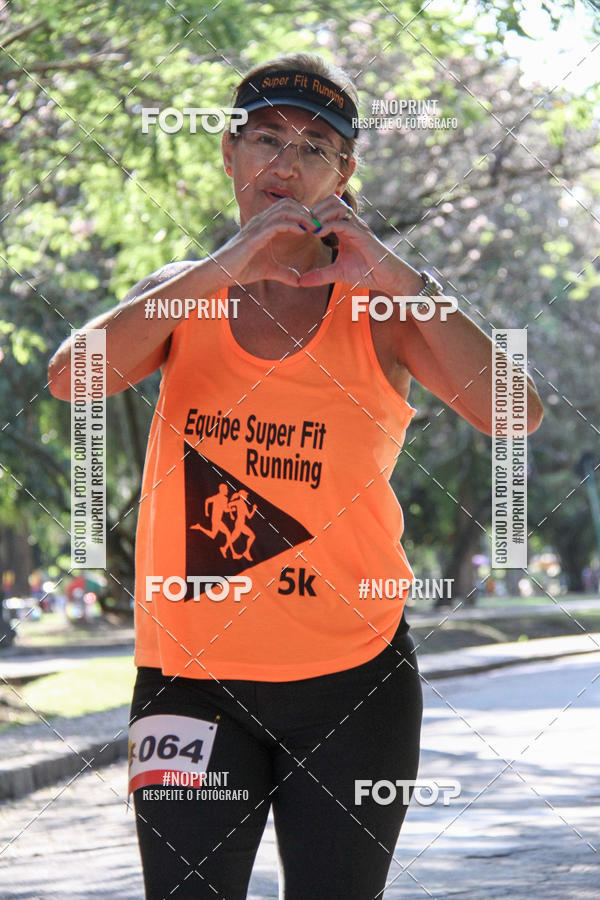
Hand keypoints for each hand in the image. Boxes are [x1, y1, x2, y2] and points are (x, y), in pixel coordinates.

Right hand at [211, 199, 320, 286]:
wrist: (219, 273)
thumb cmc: (239, 269)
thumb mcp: (267, 271)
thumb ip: (283, 273)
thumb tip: (298, 280)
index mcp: (263, 226)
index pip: (286, 208)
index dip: (302, 213)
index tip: (315, 225)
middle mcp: (260, 222)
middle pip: (287, 204)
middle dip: (305, 212)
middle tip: (318, 224)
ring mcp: (256, 227)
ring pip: (283, 211)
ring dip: (301, 217)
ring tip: (314, 227)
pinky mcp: (254, 237)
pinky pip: (276, 224)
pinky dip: (291, 225)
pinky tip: (301, 232)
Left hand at [297, 196, 420, 292]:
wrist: (388, 278)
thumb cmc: (367, 272)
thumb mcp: (337, 273)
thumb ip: (319, 275)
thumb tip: (300, 282)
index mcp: (346, 228)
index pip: (328, 207)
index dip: (313, 213)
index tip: (301, 226)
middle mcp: (352, 223)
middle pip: (332, 200)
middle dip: (315, 209)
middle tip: (305, 225)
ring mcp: (358, 227)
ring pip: (337, 206)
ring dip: (321, 214)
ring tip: (312, 229)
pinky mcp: (362, 235)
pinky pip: (343, 222)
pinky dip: (328, 225)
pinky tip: (319, 234)